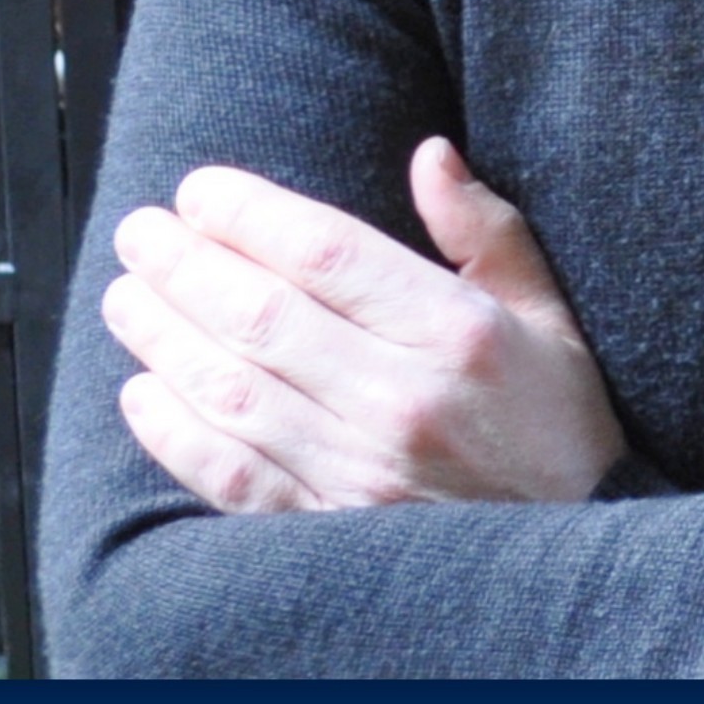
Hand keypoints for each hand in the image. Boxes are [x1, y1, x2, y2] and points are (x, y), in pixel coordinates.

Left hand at [104, 139, 623, 511]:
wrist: (576, 550)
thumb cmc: (557, 423)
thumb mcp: (549, 316)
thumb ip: (486, 232)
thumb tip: (429, 154)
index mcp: (458, 334)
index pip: (326, 253)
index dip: (247, 214)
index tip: (199, 191)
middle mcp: (403, 402)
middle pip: (261, 316)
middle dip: (183, 265)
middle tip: (141, 232)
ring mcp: (361, 473)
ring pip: (232, 391)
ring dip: (164, 337)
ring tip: (127, 295)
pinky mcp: (330, 529)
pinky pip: (231, 477)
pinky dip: (174, 434)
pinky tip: (141, 393)